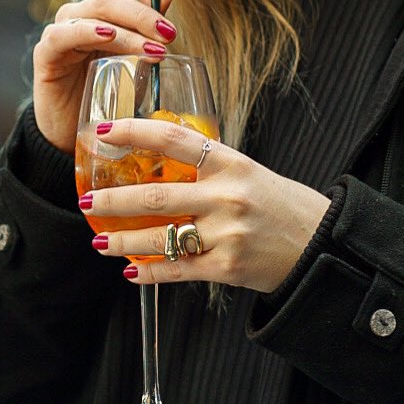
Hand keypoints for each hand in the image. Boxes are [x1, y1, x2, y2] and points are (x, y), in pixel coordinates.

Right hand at [32, 0, 178, 152]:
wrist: (72, 126)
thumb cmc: (106, 87)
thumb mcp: (133, 53)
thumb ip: (148, 21)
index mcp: (104, 5)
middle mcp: (82, 11)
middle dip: (145, 13)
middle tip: (170, 34)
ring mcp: (62, 29)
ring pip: (98, 14)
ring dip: (132, 29)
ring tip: (156, 49)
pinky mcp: (47, 52)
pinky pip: (66, 34)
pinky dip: (88, 31)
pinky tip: (108, 35)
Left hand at [80, 117, 330, 293]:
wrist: (318, 244)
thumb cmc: (279, 203)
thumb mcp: (247, 171)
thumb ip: (208, 166)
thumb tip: (157, 158)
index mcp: (232, 163)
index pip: (173, 139)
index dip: (134, 132)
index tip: (103, 131)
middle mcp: (227, 195)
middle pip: (156, 194)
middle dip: (113, 199)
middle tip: (85, 199)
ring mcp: (227, 233)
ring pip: (160, 236)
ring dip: (122, 240)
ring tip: (98, 239)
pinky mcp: (228, 267)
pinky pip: (177, 269)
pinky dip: (149, 272)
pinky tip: (130, 271)